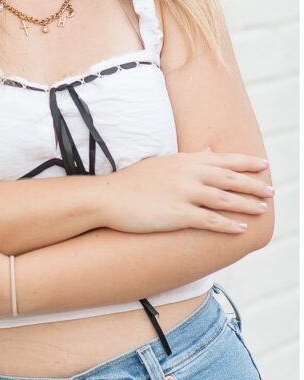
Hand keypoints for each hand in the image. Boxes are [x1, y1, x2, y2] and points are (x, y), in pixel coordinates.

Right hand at [98, 147, 273, 234]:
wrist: (107, 197)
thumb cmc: (132, 181)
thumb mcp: (161, 163)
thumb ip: (188, 158)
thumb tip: (209, 150)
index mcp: (184, 160)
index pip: (222, 159)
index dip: (245, 162)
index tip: (263, 164)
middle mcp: (187, 174)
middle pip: (229, 178)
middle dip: (253, 184)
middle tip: (271, 189)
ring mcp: (183, 194)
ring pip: (224, 199)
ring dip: (246, 204)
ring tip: (263, 208)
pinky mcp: (177, 214)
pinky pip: (209, 220)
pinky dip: (227, 224)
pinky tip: (241, 228)